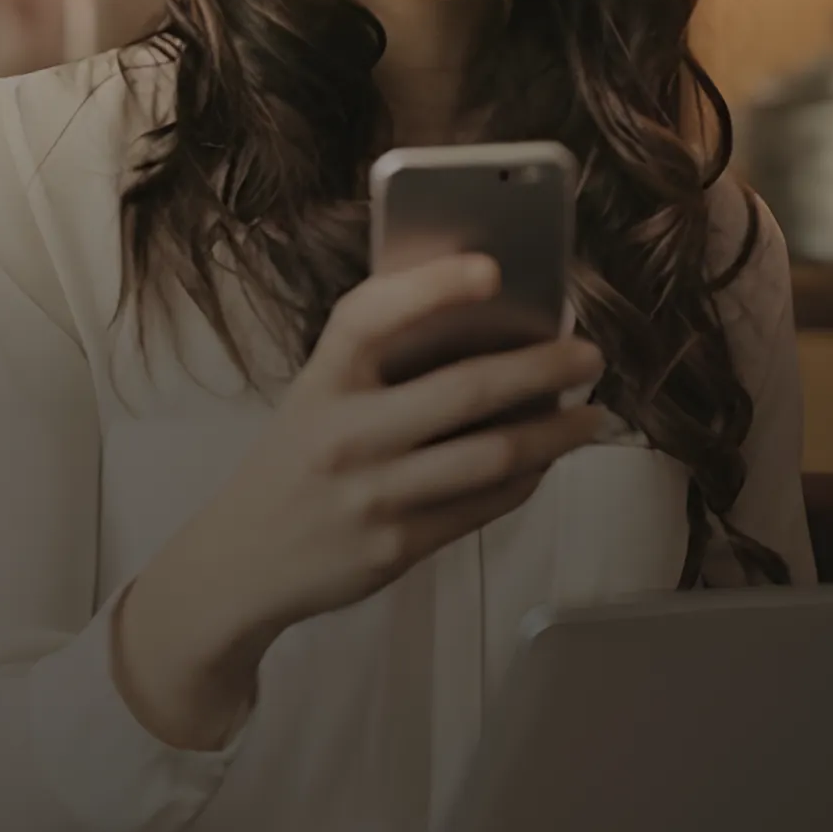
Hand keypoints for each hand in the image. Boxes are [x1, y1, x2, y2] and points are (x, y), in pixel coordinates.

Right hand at [112, 253, 608, 748]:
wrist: (240, 563)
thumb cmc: (295, 463)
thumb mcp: (315, 401)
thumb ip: (378, 368)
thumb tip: (489, 330)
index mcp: (321, 381)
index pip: (371, 315)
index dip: (432, 286)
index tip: (494, 268)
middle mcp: (345, 434)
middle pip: (462, 391)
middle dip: (542, 368)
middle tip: (589, 355)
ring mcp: (372, 494)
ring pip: (490, 456)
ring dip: (554, 433)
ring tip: (592, 417)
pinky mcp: (396, 546)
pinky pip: (483, 505)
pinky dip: (526, 479)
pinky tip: (545, 461)